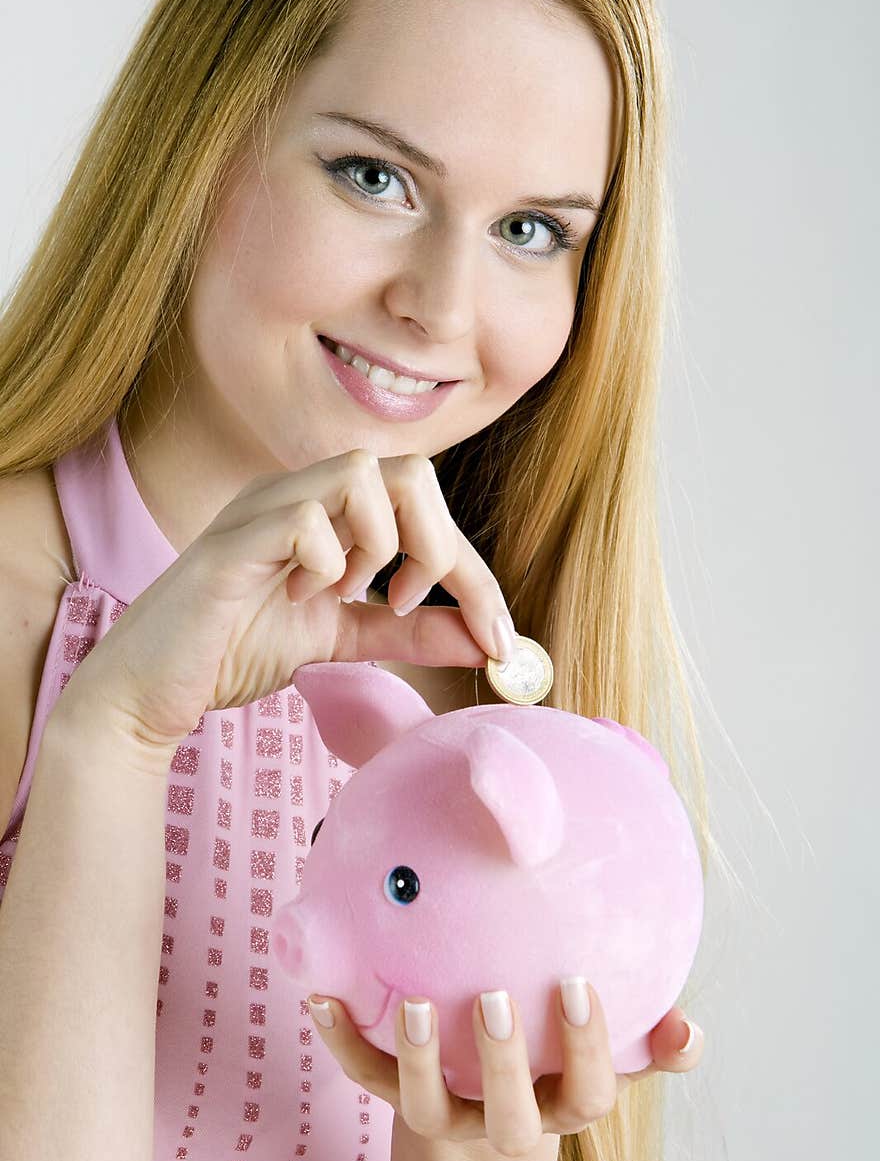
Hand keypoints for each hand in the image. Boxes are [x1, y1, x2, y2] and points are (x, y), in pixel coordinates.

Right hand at [50, 448, 514, 760]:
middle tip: (409, 605)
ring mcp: (262, 510)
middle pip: (410, 470)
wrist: (151, 690)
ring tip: (351, 596)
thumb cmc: (235, 649)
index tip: (499, 639)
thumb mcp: (342, 638)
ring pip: (362, 474)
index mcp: (328, 508)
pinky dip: (326, 562)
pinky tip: (303, 596)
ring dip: (381, 546)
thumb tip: (483, 640)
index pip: (427, 508)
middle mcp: (297, 491)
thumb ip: (408, 631)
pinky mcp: (231, 544)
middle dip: (439, 547)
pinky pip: (306, 520)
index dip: (475, 573)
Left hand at [306, 983, 704, 1153]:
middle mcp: (504, 1122)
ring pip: (426, 1109)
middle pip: (509, 1116)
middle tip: (494, 997)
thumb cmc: (552, 1076)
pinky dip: (341, 1037)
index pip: (587, 1094)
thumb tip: (691, 1029)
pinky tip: (321, 994)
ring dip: (416, 1058)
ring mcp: (445, 1117)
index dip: (585, 1047)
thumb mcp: (596, 1064)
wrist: (479, 1146)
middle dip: (503, 1061)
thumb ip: (644, 1040)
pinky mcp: (396, 1101)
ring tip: (412, 1002)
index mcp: (560, 1107)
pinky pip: (365, 1077)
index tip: (577, 985)